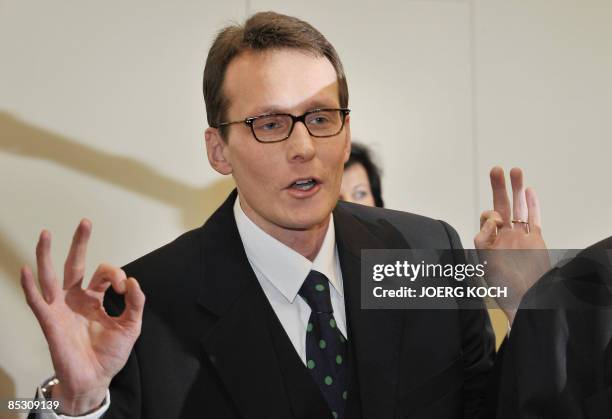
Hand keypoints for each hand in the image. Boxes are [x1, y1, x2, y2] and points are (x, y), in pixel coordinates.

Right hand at [21, 220, 144, 414]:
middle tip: (85, 222)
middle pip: (75, 264)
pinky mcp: (50, 321)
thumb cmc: (110, 354)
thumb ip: (135, 303)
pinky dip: (30, 286)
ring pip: (51, 276)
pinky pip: (37, 301)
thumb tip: (133, 281)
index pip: (104, 274)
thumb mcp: (131, 326)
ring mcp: (61, 308)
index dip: (116, 275)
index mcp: (95, 298)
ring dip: (47, 255)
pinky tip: (27, 269)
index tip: (124, 287)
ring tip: (45, 233)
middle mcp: (76, 299)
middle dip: (80, 243)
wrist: (95, 379)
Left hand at [474, 167, 548, 323]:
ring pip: (519, 208)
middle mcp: (505, 236)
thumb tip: (490, 222)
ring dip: (517, 190)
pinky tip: (530, 190)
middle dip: (499, 188)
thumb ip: (483, 240)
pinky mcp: (535, 240)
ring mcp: (521, 237)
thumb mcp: (484, 263)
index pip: (488, 219)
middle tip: (496, 170)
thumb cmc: (503, 287)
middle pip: (502, 206)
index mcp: (490, 241)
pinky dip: (533, 204)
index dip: (490, 215)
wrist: (526, 298)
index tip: (496, 221)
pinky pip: (534, 218)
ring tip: (516, 170)